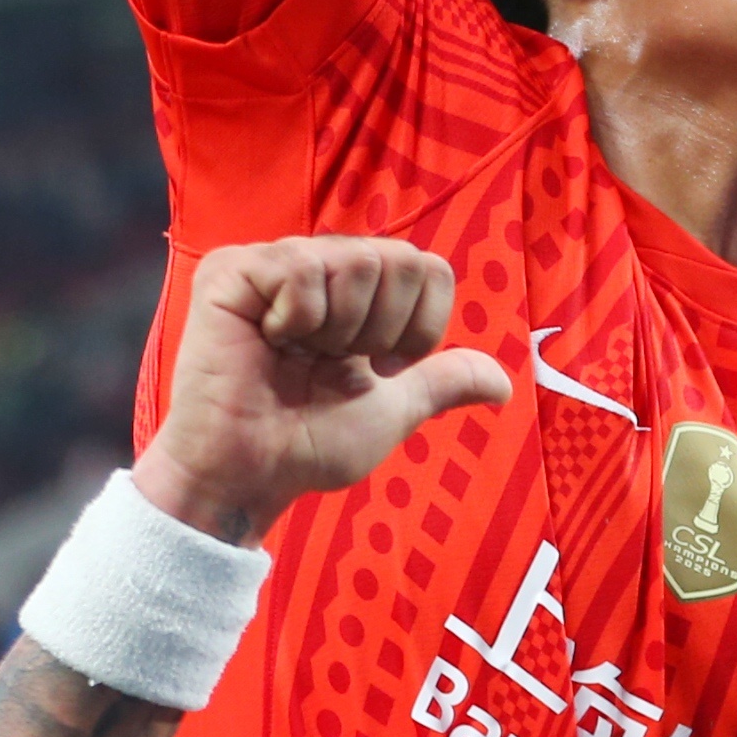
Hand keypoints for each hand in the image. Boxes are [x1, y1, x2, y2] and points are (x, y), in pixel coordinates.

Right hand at [132, 236, 510, 546]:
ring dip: (338, 329)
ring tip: (297, 355)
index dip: (418, 328)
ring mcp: (273, 263)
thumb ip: (442, 383)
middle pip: (400, 261)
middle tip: (331, 364)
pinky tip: (265, 342)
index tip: (377, 369)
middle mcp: (318, 266)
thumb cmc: (306, 446)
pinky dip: (296, 318)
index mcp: (356, 293)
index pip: (428, 269)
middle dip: (380, 330)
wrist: (248, 475)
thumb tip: (505, 386)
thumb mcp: (390, 412)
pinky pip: (300, 268)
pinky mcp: (232, 270)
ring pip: (357, 260)